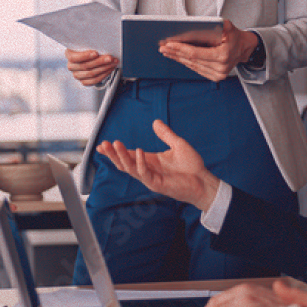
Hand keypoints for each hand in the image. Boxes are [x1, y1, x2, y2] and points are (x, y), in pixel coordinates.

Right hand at [65, 48, 117, 86]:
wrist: (89, 56)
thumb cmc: (88, 48)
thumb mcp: (86, 43)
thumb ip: (90, 44)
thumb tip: (101, 44)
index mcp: (69, 55)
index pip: (74, 58)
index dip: (85, 56)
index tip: (96, 53)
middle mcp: (71, 66)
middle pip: (85, 66)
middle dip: (100, 62)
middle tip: (110, 58)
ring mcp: (77, 75)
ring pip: (91, 74)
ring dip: (104, 68)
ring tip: (113, 63)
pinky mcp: (84, 81)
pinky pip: (94, 81)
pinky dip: (104, 75)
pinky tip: (109, 69)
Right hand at [96, 119, 219, 210]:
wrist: (204, 181)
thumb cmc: (192, 166)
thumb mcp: (178, 144)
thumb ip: (166, 134)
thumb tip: (155, 122)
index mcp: (150, 161)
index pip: (128, 155)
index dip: (115, 150)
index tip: (103, 144)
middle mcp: (147, 170)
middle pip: (124, 163)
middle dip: (112, 154)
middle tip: (103, 144)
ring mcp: (151, 178)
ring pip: (129, 168)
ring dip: (121, 157)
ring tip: (115, 144)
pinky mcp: (157, 184)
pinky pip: (144, 174)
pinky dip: (139, 163)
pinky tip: (139, 151)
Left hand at [158, 19, 257, 81]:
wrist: (244, 48)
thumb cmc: (234, 36)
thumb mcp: (227, 26)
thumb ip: (215, 25)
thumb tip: (198, 25)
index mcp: (223, 56)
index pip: (196, 53)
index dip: (181, 48)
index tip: (169, 44)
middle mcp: (221, 68)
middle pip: (191, 60)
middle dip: (175, 53)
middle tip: (162, 47)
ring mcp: (218, 75)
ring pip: (192, 65)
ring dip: (177, 58)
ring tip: (166, 51)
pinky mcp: (215, 77)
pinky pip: (196, 69)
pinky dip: (185, 62)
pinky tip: (176, 57)